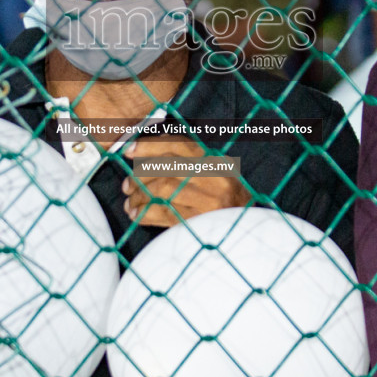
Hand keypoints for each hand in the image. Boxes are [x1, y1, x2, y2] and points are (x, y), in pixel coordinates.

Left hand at [120, 134, 249, 226]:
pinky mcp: (200, 223)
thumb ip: (187, 159)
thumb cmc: (226, 198)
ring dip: (140, 197)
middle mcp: (213, 178)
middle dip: (140, 176)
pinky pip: (166, 214)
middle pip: (166, 169)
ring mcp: (208, 202)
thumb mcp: (213, 172)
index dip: (150, 146)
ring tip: (130, 202)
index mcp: (214, 161)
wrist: (248, 231)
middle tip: (127, 185)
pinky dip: (145, 214)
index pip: (178, 145)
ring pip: (164, 191)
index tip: (129, 151)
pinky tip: (136, 216)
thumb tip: (151, 149)